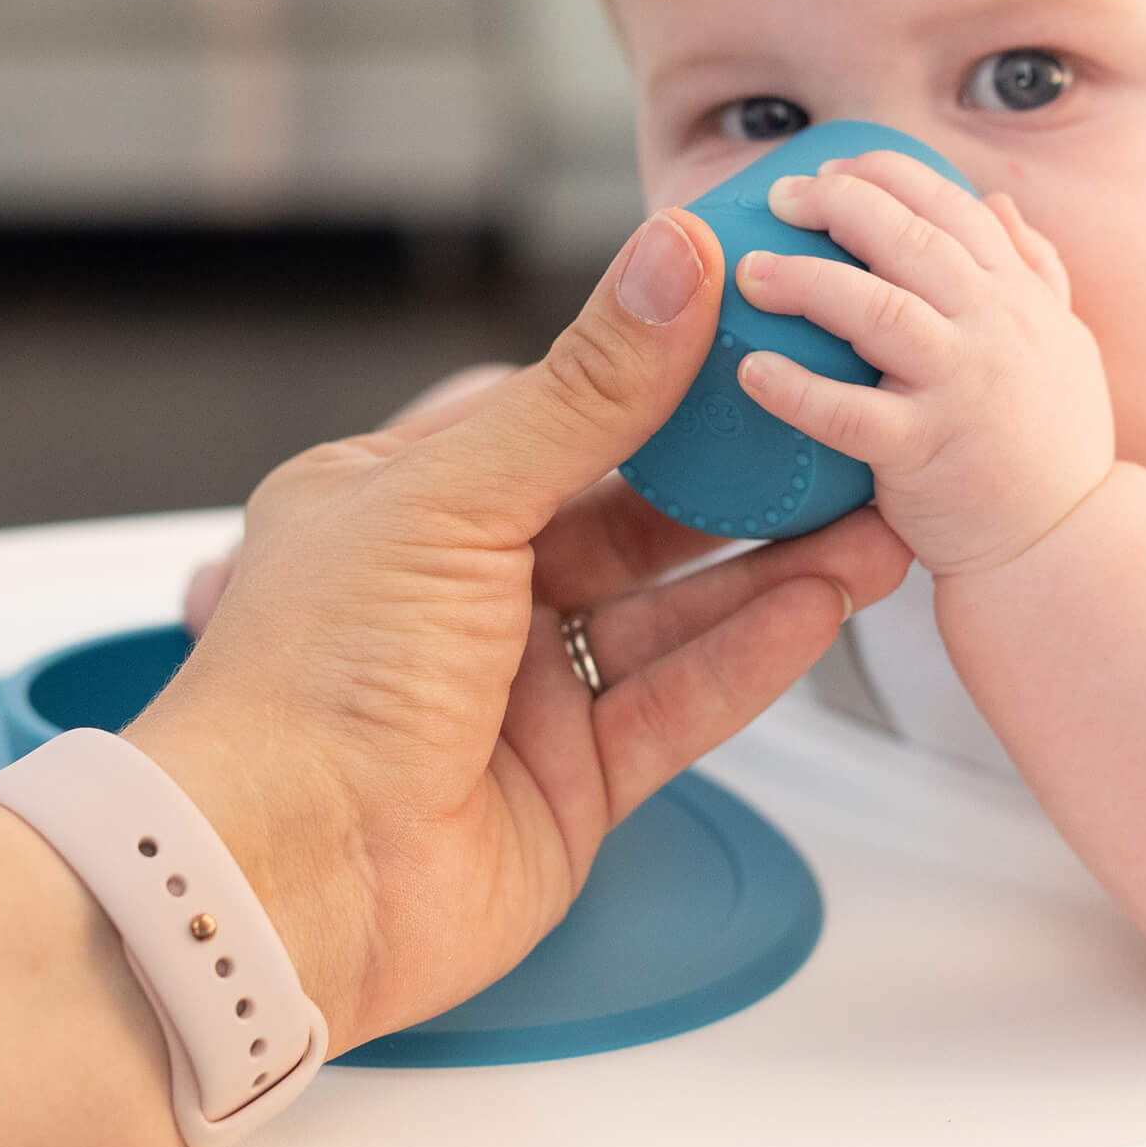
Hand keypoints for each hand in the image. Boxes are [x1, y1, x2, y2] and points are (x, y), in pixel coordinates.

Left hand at [128, 209, 908, 1056]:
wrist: (277, 886)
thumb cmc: (313, 678)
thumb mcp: (456, 496)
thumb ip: (586, 390)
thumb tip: (670, 260)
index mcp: (405, 501)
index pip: (558, 417)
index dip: (660, 377)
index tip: (755, 335)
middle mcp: (462, 591)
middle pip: (630, 518)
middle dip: (736, 482)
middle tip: (834, 434)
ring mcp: (518, 689)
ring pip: (671, 611)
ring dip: (771, 569)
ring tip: (868, 520)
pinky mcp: (569, 781)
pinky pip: (678, 702)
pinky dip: (751, 655)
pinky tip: (820, 604)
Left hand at [731, 149, 1114, 577]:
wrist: (1069, 548)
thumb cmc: (1054, 448)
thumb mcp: (1063, 345)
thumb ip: (1033, 271)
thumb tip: (998, 202)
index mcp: (1017, 296)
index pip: (949, 205)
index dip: (886, 175)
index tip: (832, 166)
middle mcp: (996, 327)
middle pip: (909, 238)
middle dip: (839, 204)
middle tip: (779, 198)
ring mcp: (963, 387)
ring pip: (879, 310)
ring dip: (807, 280)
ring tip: (751, 273)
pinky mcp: (926, 452)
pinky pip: (850, 414)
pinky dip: (797, 389)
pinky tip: (751, 372)